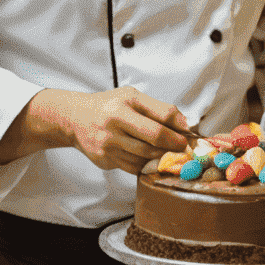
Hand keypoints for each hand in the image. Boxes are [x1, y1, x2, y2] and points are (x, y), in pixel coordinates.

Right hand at [0, 87, 190, 173]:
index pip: (160, 120)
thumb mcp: (132, 97)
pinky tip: (149, 158)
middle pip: (154, 141)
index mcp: (124, 104)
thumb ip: (160, 109)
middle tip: (184, 148)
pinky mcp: (104, 161)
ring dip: (161, 156)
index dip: (179, 130)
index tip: (189, 135)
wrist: (75, 118)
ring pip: (146, 157)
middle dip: (174, 146)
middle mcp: (114, 124)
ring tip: (168, 152)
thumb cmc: (109, 105)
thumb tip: (186, 125)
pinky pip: (133, 167)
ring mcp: (107, 145)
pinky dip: (145, 164)